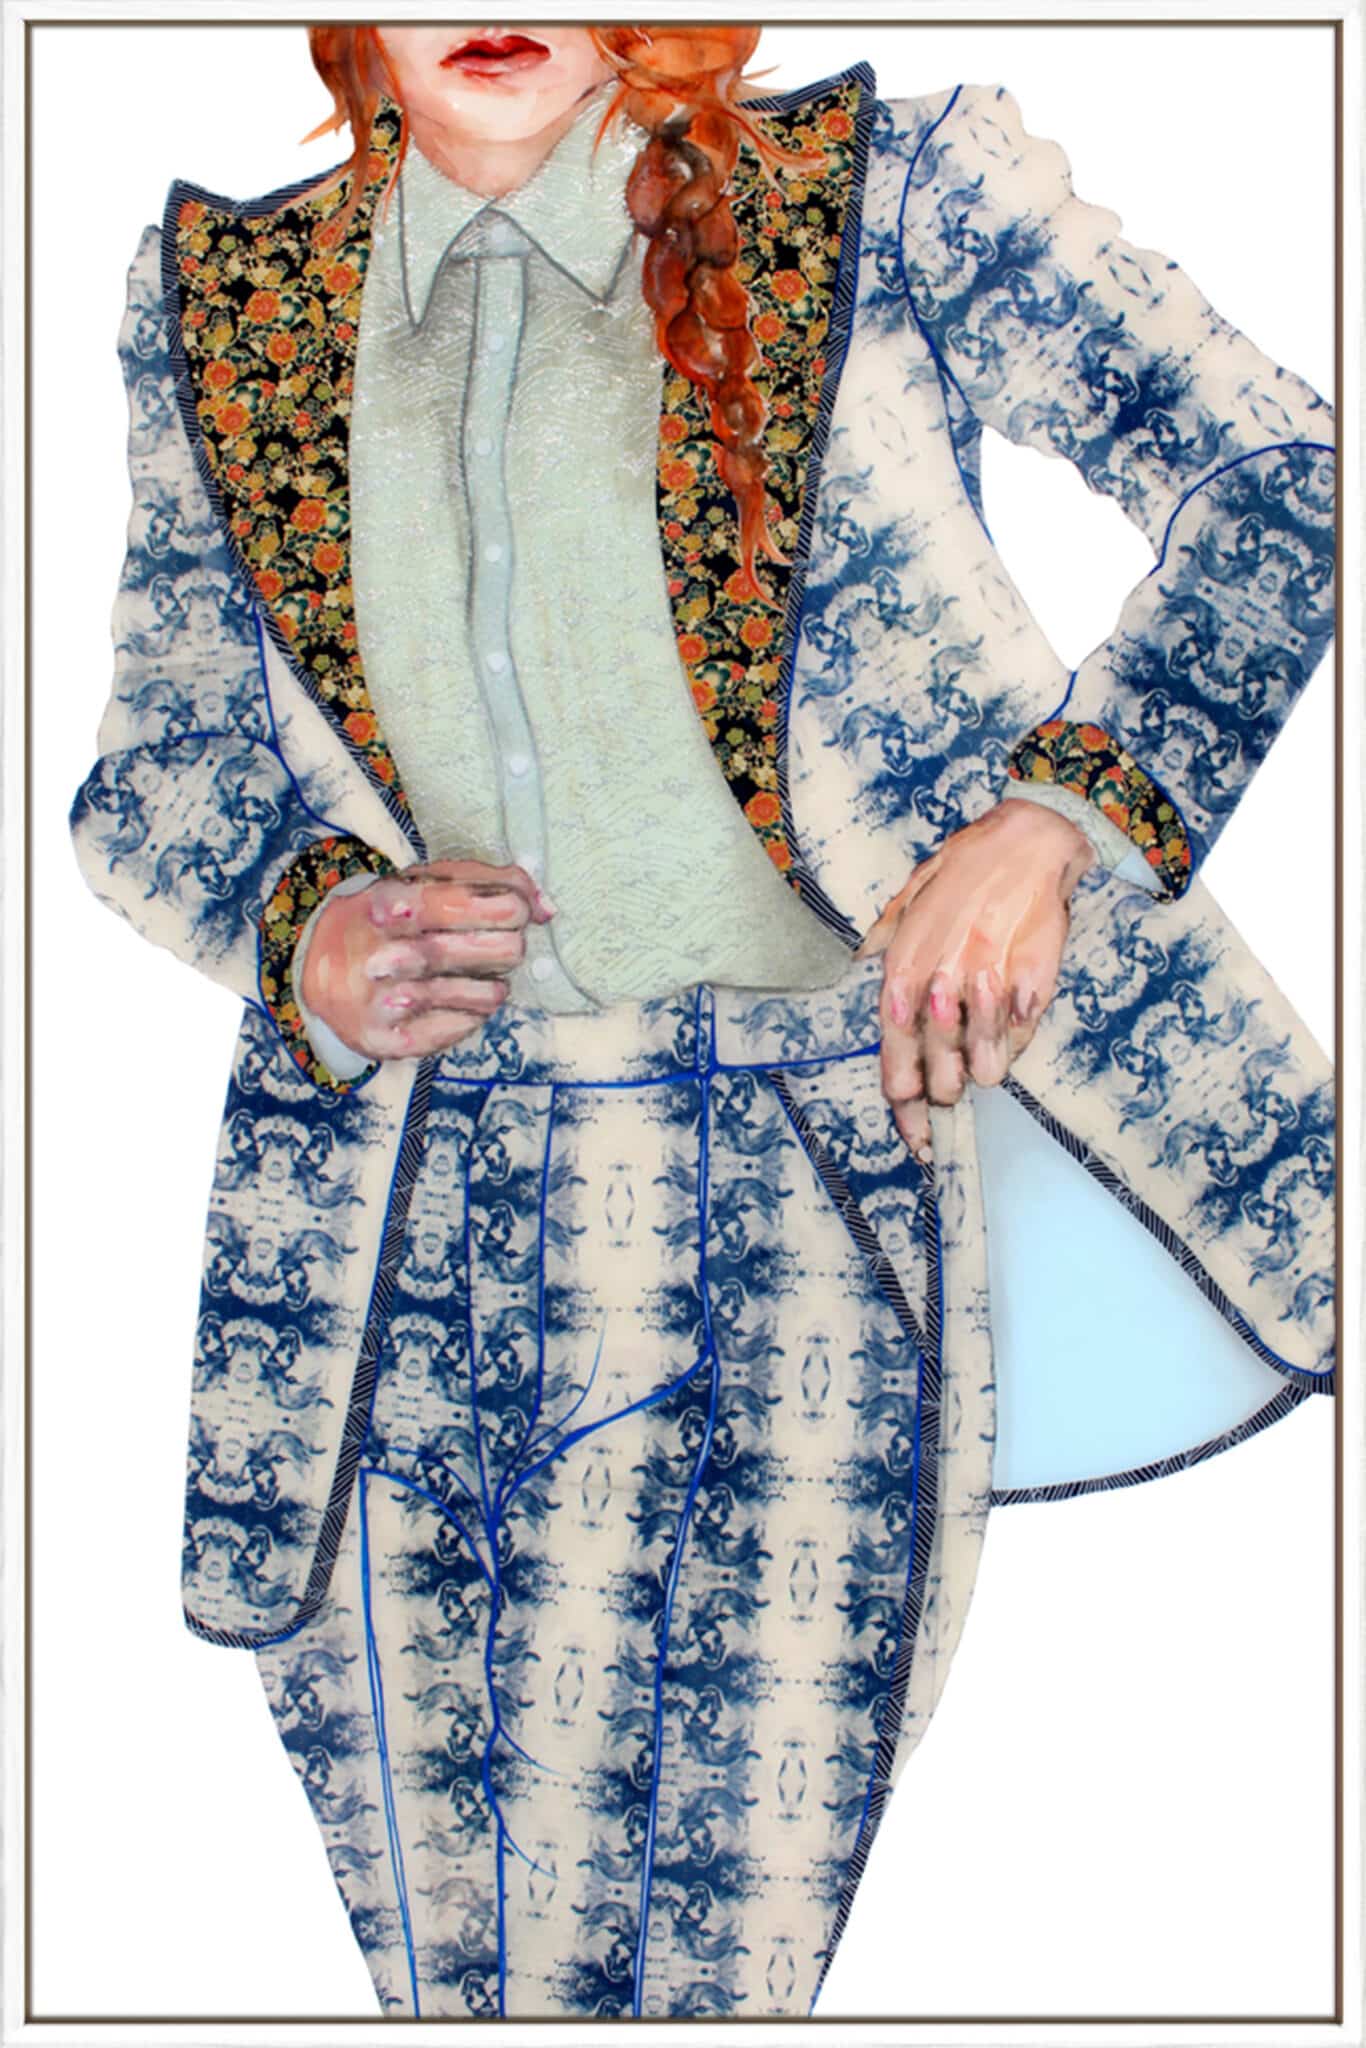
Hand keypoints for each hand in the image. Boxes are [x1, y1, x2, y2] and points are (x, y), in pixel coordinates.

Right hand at [299, 858, 552, 1061]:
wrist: (320, 967)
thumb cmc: (388, 920)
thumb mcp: (426, 883)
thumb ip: (489, 882)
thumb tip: (546, 907)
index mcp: (392, 902)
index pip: (483, 905)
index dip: (514, 908)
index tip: (514, 911)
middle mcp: (383, 953)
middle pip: (496, 952)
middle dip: (510, 947)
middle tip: (500, 944)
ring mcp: (383, 1002)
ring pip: (483, 996)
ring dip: (495, 985)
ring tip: (481, 977)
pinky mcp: (386, 1041)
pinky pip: (459, 1030)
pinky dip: (471, 1015)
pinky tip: (459, 1003)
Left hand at [852, 799, 1094, 1160]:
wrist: (1029, 841)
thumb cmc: (966, 870)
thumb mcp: (909, 896)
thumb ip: (885, 934)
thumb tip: (860, 957)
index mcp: (906, 965)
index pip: (895, 1048)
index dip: (903, 1096)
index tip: (912, 1132)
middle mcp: (943, 979)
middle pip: (940, 1068)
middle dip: (945, 1089)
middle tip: (951, 1088)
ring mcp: (989, 984)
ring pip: (985, 1062)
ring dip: (985, 1067)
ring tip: (985, 1054)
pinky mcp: (1032, 984)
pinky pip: (1020, 1035)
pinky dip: (1017, 1037)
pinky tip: (1012, 1019)